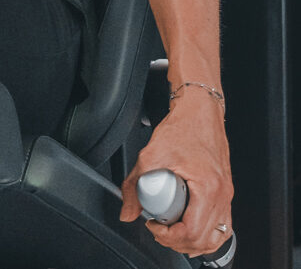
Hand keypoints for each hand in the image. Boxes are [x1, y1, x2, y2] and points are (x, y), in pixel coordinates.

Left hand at [119, 93, 232, 255]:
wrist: (200, 113)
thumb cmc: (183, 129)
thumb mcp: (150, 156)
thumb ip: (134, 185)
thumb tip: (127, 211)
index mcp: (208, 188)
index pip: (192, 231)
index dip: (169, 236)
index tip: (153, 226)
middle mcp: (222, 195)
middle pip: (205, 239)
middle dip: (178, 242)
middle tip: (158, 231)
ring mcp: (227, 196)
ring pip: (217, 236)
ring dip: (193, 242)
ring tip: (172, 233)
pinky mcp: (225, 193)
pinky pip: (222, 225)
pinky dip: (207, 234)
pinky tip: (190, 232)